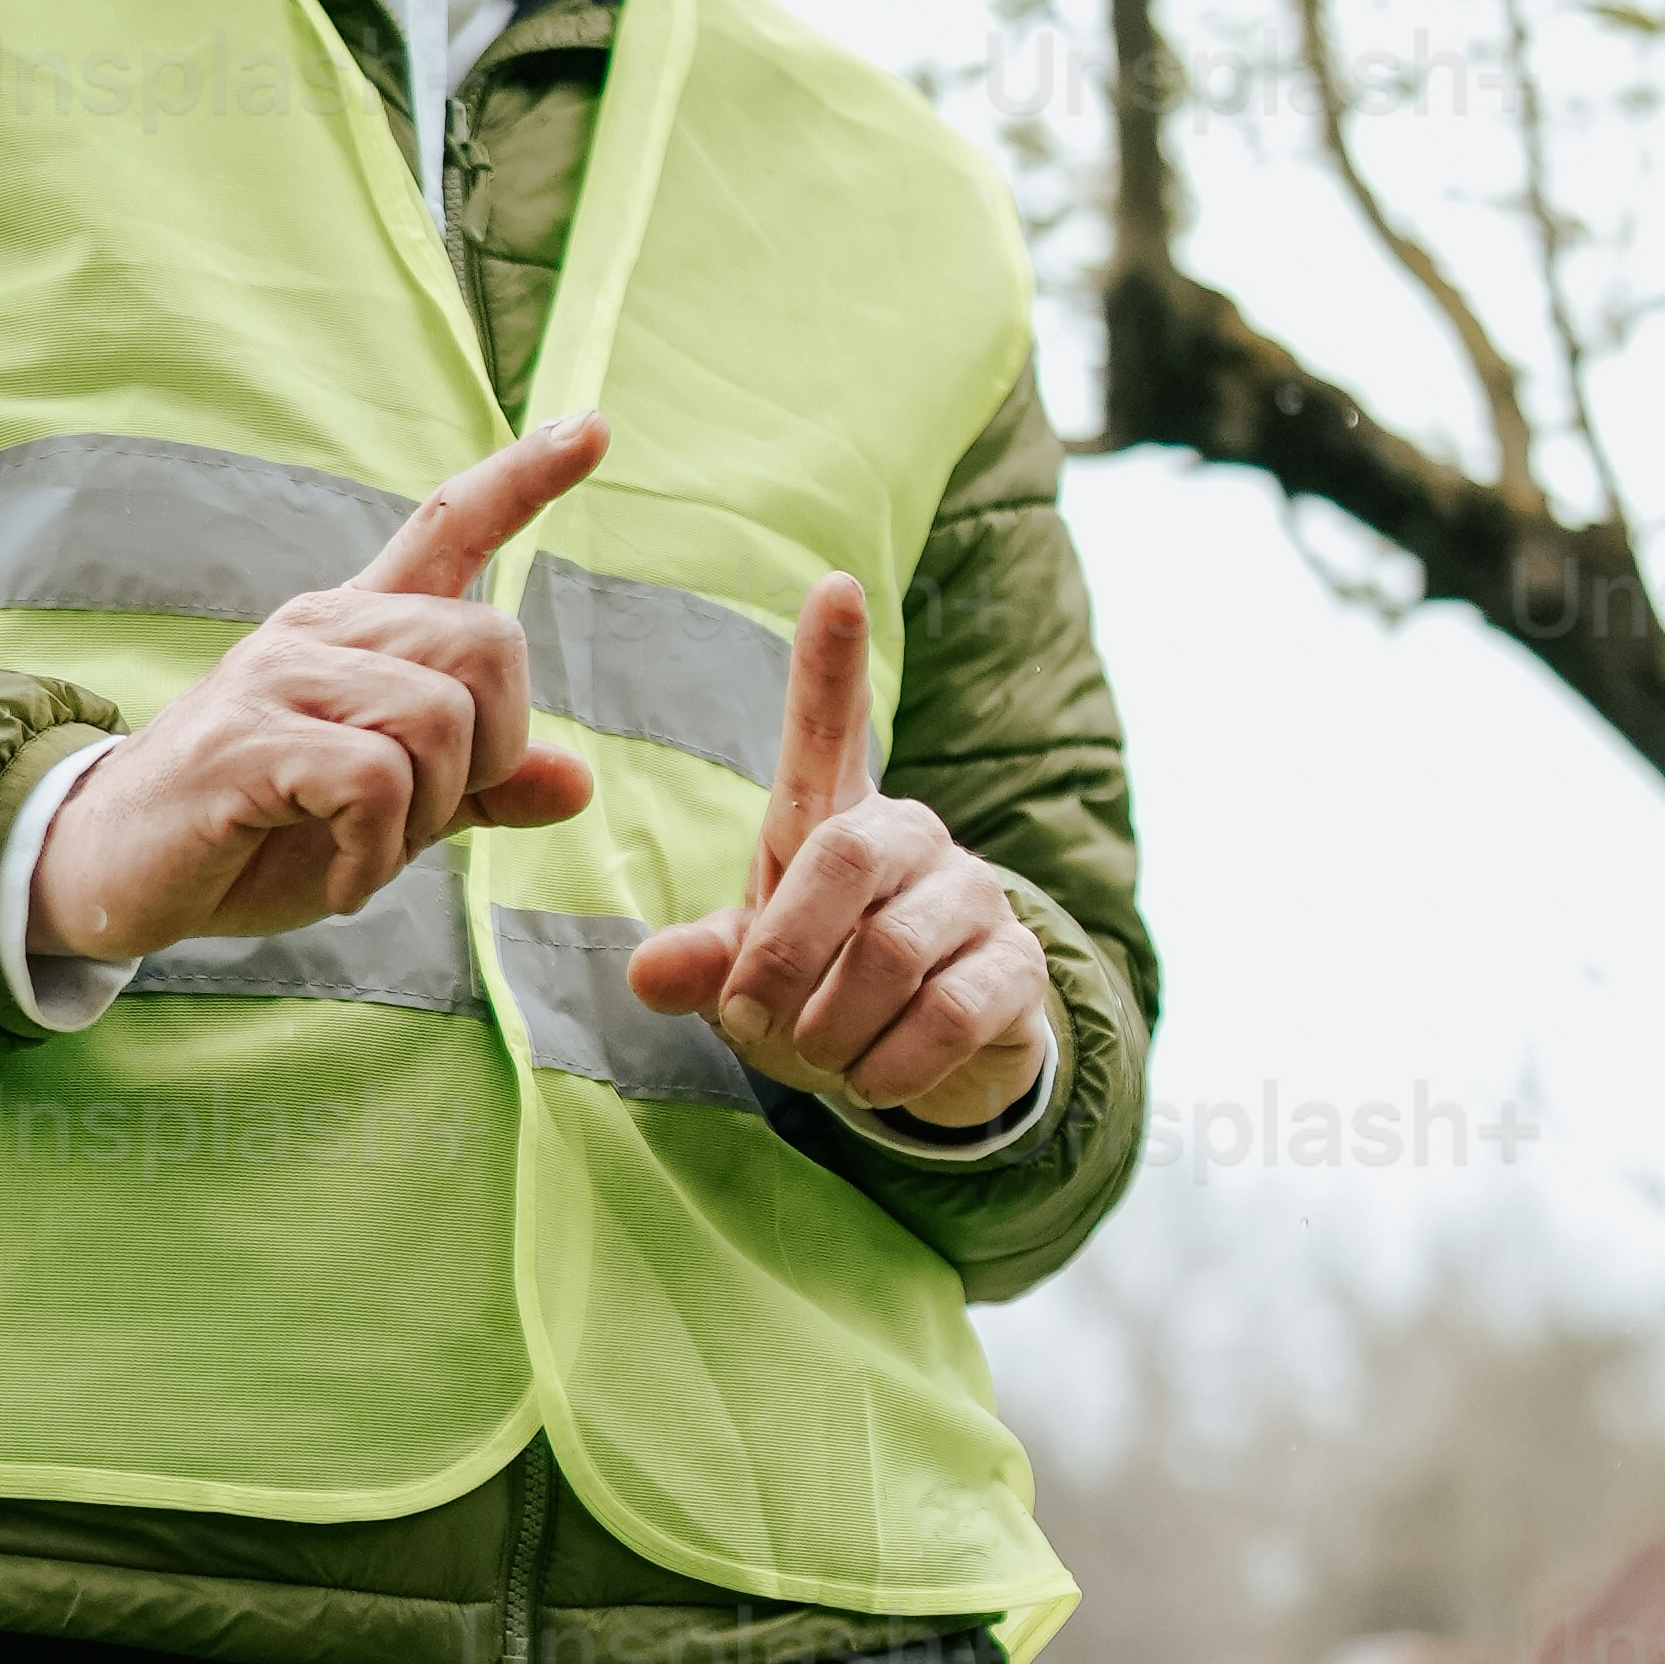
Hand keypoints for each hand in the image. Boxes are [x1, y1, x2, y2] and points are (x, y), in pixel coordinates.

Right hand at [30, 419, 607, 962]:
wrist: (109, 871)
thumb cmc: (252, 832)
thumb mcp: (384, 817)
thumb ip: (474, 790)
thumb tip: (576, 780)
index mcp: (356, 629)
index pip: (449, 526)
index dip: (526, 478)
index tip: (596, 426)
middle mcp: (319, 630)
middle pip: (487, 644)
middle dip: (490, 753)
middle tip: (420, 816)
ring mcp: (276, 676)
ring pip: (439, 716)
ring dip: (425, 814)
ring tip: (364, 849)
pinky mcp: (245, 738)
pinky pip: (376, 781)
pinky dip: (377, 856)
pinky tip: (340, 880)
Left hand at [621, 575, 1052, 1133]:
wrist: (935, 1062)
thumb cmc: (827, 992)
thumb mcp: (753, 978)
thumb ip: (706, 964)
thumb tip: (645, 975)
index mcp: (836, 821)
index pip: (834, 725)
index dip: (831, 660)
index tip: (834, 585)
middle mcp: (912, 837)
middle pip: (841, 857)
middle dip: (782, 956)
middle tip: (754, 1023)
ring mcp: (975, 895)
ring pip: (893, 951)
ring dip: (832, 1027)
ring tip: (818, 1058)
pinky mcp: (1019, 963)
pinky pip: (949, 1012)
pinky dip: (890, 1064)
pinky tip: (871, 1079)